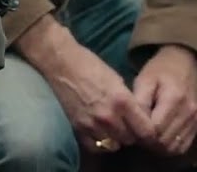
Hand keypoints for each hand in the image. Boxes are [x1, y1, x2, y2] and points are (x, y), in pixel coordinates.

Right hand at [38, 37, 156, 152]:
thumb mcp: (117, 80)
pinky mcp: (77, 127)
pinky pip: (96, 147)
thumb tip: (139, 119)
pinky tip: (100, 133)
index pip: (146, 132)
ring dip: (116, 138)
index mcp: (122, 101)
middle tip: (128, 126)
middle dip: (133, 134)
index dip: (150, 133)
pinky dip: (100, 143)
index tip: (148, 131)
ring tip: (113, 128)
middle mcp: (109, 117)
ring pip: (114, 145)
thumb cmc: (90, 65)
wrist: (60, 63)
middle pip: (131, 140)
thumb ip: (129, 102)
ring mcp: (91, 124)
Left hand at [133, 44, 196, 155]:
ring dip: (158, 147)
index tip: (129, 129)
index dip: (140, 132)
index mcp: (173, 99)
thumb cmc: (159, 70)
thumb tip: (132, 121)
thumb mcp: (144, 80)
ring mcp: (195, 120)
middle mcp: (188, 112)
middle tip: (135, 135)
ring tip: (145, 137)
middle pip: (165, 141)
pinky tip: (158, 139)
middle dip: (147, 142)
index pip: (155, 129)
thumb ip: (139, 100)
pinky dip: (170, 147)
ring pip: (174, 147)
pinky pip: (183, 145)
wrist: (183, 64)